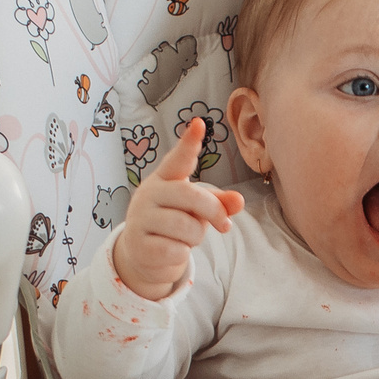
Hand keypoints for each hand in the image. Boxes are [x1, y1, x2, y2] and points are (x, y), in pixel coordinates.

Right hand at [113, 118, 240, 300]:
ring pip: (186, 227)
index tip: (198, 124)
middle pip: (190, 195)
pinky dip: (182, 253)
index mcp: (165, 178)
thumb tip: (239, 201)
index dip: (189, 143)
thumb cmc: (174, 221)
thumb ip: (218, 203)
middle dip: (213, 211)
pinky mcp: (139, 243)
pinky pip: (176, 250)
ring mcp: (141, 218)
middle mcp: (149, 193)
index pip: (178, 159)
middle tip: (225, 226)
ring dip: (196, 237)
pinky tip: (173, 250)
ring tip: (188, 237)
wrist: (142, 252)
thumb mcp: (196, 209)